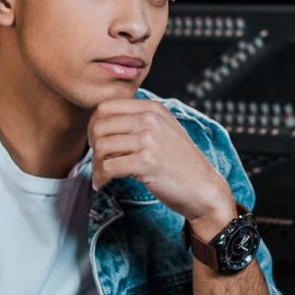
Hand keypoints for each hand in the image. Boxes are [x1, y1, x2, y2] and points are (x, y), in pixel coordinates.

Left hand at [88, 99, 233, 233]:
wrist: (202, 187)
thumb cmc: (180, 162)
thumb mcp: (165, 129)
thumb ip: (139, 119)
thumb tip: (101, 121)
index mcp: (152, 108)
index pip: (106, 106)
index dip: (94, 124)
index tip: (97, 141)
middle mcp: (150, 120)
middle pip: (99, 126)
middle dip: (92, 146)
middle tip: (97, 161)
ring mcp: (149, 141)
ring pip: (101, 147)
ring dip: (95, 165)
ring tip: (101, 176)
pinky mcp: (146, 163)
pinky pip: (108, 167)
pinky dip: (101, 178)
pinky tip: (104, 184)